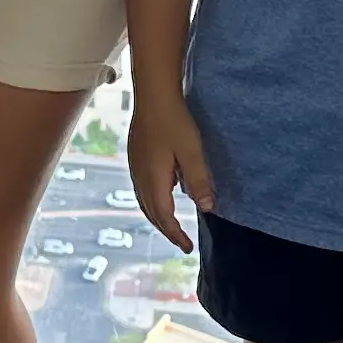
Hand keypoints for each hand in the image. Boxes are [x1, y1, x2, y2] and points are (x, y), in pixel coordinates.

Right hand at [127, 89, 210, 254]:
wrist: (153, 95)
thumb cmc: (174, 121)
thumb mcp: (192, 152)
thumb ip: (199, 181)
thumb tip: (207, 208)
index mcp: (154, 180)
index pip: (164, 216)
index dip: (175, 234)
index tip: (187, 247)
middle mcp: (140, 177)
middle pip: (151, 212)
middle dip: (166, 229)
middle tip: (181, 242)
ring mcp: (135, 167)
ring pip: (144, 201)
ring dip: (158, 216)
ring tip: (171, 225)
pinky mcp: (136, 157)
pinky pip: (143, 189)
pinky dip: (153, 201)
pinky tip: (163, 195)